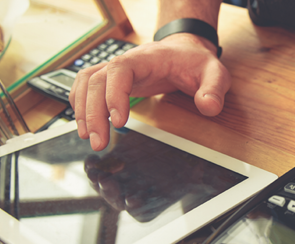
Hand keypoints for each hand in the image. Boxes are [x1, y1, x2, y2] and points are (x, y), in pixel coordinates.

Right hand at [69, 33, 230, 150]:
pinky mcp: (113, 81)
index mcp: (146, 58)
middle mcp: (125, 62)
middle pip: (96, 80)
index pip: (119, 70)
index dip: (114, 95)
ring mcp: (116, 71)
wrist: (184, 52)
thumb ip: (213, 89)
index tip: (119, 121)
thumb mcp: (214, 73)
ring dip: (82, 111)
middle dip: (92, 112)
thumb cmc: (195, 62)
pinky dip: (80, 105)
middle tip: (98, 142)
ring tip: (89, 138)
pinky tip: (85, 125)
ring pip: (86, 83)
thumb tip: (209, 107)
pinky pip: (87, 87)